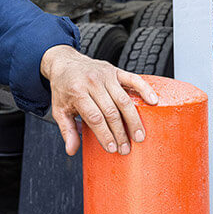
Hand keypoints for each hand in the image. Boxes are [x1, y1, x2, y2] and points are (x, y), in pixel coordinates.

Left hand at [41, 45, 157, 155]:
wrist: (65, 63)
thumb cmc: (64, 88)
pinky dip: (145, 90)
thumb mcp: (59, 109)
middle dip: (120, 133)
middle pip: (111, 111)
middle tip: (126, 149)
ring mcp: (105, 75)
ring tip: (139, 136)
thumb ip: (67, 130)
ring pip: (124, 100)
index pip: (94, 117)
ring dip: (133, 120)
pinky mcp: (115, 70)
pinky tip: (153, 102)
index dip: (105, 135)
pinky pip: (134, 79)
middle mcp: (92, 82)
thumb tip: (72, 150)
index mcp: (77, 91)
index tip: (112, 149)